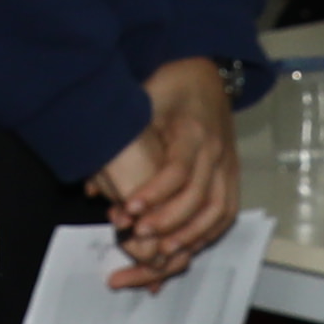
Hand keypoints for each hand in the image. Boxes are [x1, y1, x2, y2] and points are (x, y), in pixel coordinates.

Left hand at [93, 57, 238, 283]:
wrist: (204, 71)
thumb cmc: (169, 86)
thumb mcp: (142, 101)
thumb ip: (117, 142)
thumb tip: (91, 188)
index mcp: (193, 130)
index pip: (177, 170)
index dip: (153, 194)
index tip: (127, 211)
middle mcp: (215, 150)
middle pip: (200, 196)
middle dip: (168, 222)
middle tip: (138, 237)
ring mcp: (227, 164)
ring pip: (218, 210)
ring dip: (190, 235)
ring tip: (162, 252)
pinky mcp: (231, 174)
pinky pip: (227, 211)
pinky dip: (208, 233)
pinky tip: (186, 248)